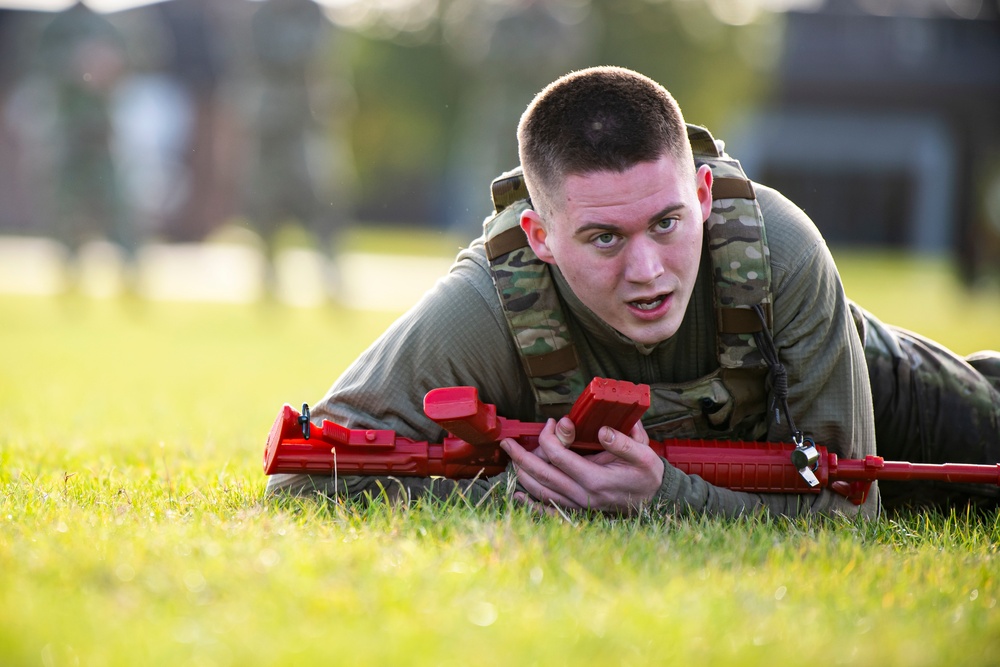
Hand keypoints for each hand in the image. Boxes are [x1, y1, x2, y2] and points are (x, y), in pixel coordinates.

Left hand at [499, 416, 663, 514]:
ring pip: (541, 492)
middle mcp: (583, 495)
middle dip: (521, 457)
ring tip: (511, 459)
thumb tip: (602, 431)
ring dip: (522, 475)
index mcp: (596, 479)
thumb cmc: (647, 474)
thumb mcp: (644, 453)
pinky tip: (517, 495)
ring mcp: (578, 505)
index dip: (549, 437)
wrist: (655, 500)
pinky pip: (549, 510)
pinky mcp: (578, 510)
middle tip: (506, 443)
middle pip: (543, 475)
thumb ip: (623, 442)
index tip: (551, 422)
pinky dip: (530, 504)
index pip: (560, 457)